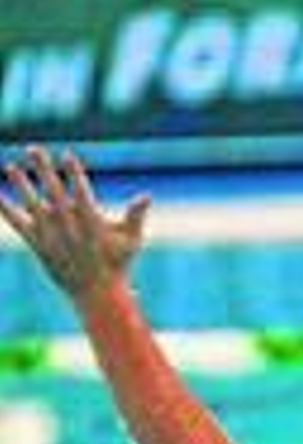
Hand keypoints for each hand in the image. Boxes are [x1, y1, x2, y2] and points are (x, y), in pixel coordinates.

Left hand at [0, 146, 149, 299]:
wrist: (97, 294)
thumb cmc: (117, 265)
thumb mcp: (131, 241)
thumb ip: (136, 216)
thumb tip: (147, 195)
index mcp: (92, 223)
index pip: (81, 191)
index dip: (74, 172)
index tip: (68, 154)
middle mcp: (69, 227)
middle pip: (53, 192)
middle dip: (43, 169)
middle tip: (34, 149)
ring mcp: (52, 236)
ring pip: (32, 205)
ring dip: (21, 185)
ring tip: (12, 167)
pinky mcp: (38, 245)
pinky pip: (18, 224)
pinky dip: (6, 209)